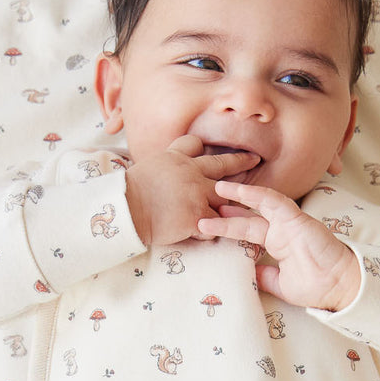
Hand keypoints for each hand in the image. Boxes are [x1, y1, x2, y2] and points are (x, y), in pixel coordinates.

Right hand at [123, 135, 260, 247]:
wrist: (125, 209)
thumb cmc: (129, 192)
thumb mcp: (147, 167)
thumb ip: (165, 167)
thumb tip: (165, 173)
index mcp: (176, 158)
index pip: (196, 146)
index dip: (203, 150)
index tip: (213, 152)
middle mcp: (192, 171)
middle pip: (223, 165)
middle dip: (241, 161)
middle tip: (254, 160)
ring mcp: (197, 193)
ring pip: (224, 199)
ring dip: (227, 209)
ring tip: (236, 216)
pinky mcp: (196, 215)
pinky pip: (213, 226)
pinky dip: (208, 232)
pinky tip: (198, 234)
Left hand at [198, 181, 360, 311]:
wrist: (339, 287)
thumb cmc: (316, 287)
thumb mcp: (279, 284)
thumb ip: (262, 275)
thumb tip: (243, 272)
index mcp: (277, 243)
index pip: (247, 232)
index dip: (227, 228)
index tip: (206, 226)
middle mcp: (280, 230)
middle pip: (247, 217)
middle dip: (224, 211)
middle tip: (201, 204)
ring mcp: (288, 223)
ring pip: (259, 204)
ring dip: (237, 195)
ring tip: (216, 188)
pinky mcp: (297, 218)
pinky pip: (274, 201)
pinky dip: (256, 194)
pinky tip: (238, 189)